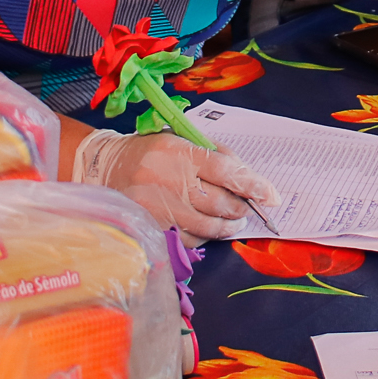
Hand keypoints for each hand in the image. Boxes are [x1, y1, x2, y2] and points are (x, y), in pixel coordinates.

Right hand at [75, 128, 279, 241]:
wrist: (106, 167)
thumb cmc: (151, 152)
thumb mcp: (180, 140)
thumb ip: (215, 156)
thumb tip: (249, 179)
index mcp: (178, 152)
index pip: (226, 171)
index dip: (254, 185)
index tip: (271, 195)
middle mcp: (169, 181)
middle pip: (222, 202)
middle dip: (242, 207)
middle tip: (248, 207)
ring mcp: (160, 208)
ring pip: (210, 225)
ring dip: (229, 225)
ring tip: (234, 220)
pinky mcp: (153, 228)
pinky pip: (191, 238)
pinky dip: (206, 234)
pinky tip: (208, 227)